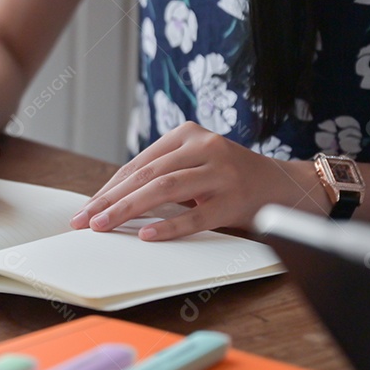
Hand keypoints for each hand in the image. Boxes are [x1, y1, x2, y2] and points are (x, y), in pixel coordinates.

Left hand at [69, 122, 321, 240]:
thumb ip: (161, 175)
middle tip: (84, 221)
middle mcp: (204, 147)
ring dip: (128, 210)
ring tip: (103, 226)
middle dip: (110, 200)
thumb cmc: (229, 179)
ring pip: (165, 189)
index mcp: (187, 135)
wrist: (285, 186)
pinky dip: (170, 226)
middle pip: (146, 175)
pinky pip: (196, 215)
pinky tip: (147, 235)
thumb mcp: (195, 166)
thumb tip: (110, 203)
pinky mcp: (235, 198)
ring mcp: (221, 171)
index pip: (138, 165)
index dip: (108, 188)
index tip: (85, 209)